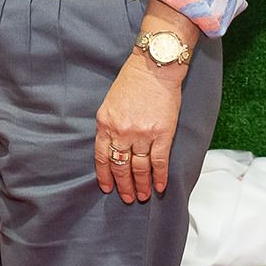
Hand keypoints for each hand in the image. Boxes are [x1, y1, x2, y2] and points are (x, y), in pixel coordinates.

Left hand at [95, 52, 186, 201]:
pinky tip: (160, 186)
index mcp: (105, 123)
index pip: (102, 157)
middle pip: (121, 166)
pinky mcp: (162, 134)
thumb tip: (113, 146)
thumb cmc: (132, 81)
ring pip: (140, 167)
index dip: (105, 175)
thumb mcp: (110, 103)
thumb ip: (109, 125)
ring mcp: (142, 134)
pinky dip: (160, 176)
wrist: (154, 67)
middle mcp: (122, 131)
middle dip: (123, 185)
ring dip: (141, 184)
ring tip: (143, 196)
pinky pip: (159, 161)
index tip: (108, 188)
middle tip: (127, 198)